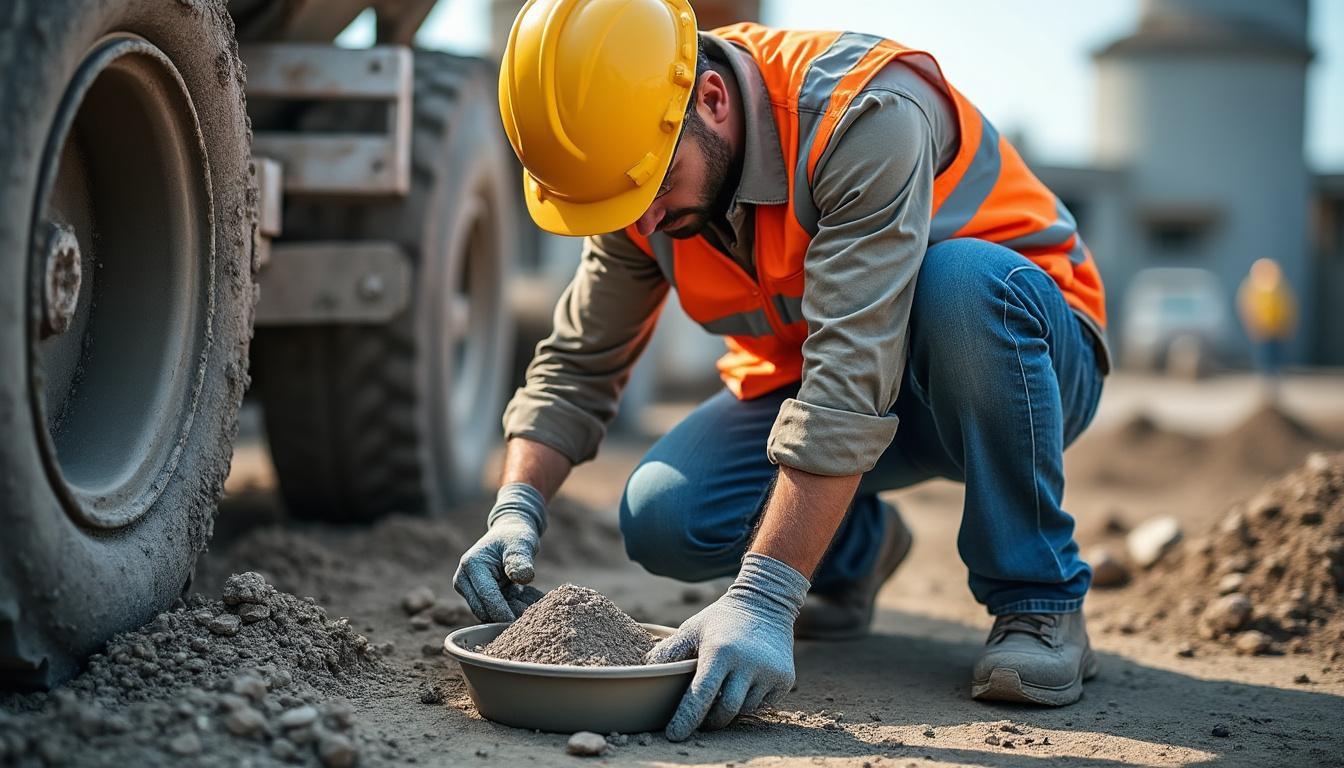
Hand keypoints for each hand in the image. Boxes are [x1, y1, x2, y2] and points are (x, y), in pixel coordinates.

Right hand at [453, 483, 547, 622]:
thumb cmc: (515, 536)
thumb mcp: (521, 544)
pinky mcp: (476, 596)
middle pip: (483, 610)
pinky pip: (493, 611)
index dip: (501, 611)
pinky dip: (510, 608)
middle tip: (531, 612)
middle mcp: (463, 579)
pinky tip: (525, 597)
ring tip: (530, 599)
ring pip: (489, 614)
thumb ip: (520, 560)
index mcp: (471, 565)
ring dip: (510, 611)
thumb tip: (523, 578)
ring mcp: (468, 589)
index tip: (518, 621)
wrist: (509, 534)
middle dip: (506, 614)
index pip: (486, 596)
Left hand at [645, 553, 809, 740]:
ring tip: (724, 689)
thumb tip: (646, 672)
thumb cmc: (721, 620)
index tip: (674, 735)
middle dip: (710, 720)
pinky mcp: (785, 679)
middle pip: (725, 711)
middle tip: (700, 717)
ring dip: (730, 708)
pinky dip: (749, 701)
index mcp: (720, 651)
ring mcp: (770, 672)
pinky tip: (745, 683)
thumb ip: (670, 651)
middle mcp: (748, 663)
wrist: (765, 603)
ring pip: (744, 709)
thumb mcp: (692, 628)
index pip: (701, 695)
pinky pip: (762, 705)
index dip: (686, 719)